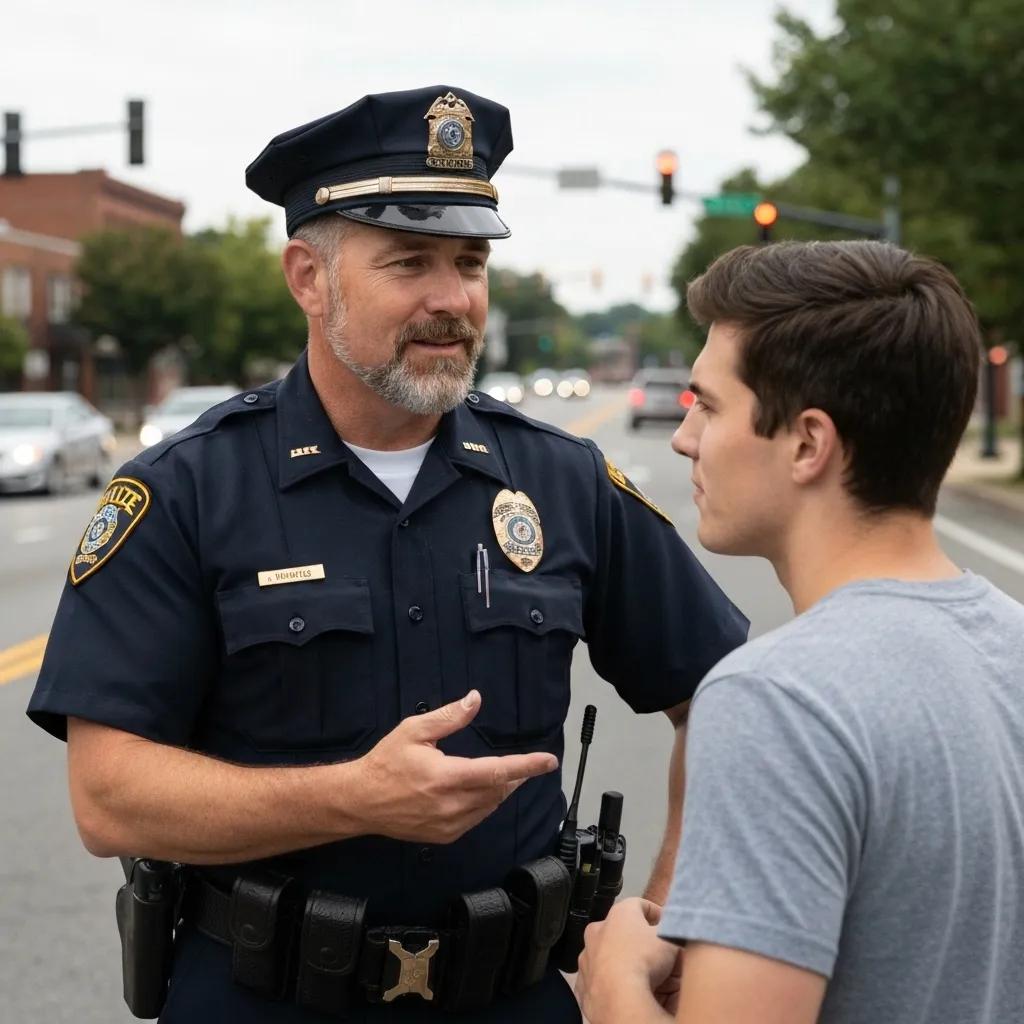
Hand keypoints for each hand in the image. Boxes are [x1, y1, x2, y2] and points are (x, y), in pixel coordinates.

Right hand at [350, 690, 557, 843]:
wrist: (360, 801)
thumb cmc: (386, 762)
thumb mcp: (414, 730)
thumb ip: (449, 716)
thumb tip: (475, 699)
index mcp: (445, 777)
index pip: (497, 771)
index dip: (527, 766)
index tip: (549, 761)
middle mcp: (450, 805)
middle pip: (499, 790)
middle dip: (515, 776)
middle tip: (525, 765)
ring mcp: (448, 825)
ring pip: (490, 806)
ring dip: (501, 790)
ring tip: (504, 776)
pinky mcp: (444, 836)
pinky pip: (476, 819)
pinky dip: (485, 804)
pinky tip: (480, 792)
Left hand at [577, 898, 681, 1022]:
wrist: (617, 997)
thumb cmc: (643, 960)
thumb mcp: (670, 940)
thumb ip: (675, 929)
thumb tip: (679, 927)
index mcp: (619, 914)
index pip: (639, 904)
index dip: (656, 913)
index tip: (666, 923)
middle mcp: (598, 931)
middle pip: (622, 930)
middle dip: (638, 939)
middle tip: (655, 953)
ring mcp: (587, 958)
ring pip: (608, 954)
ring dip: (622, 961)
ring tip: (640, 975)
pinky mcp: (583, 983)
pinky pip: (600, 978)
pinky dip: (611, 982)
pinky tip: (625, 991)